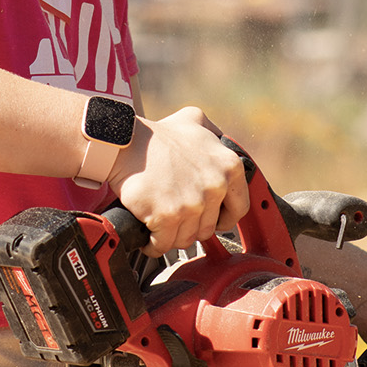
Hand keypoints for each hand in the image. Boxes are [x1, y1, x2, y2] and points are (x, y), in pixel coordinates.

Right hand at [108, 107, 249, 257]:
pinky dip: (154, 244)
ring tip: (161, 226)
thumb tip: (224, 144)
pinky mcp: (168, 217)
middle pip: (209, 228)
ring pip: (187, 238)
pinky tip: (148, 235)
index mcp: (229, 167)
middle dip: (191, 226)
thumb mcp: (196, 121)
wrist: (127, 142)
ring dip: (172, 236)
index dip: (223, 217)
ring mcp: (192, 204)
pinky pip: (164, 245)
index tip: (212, 219)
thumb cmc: (158, 135)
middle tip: (177, 218)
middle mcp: (215, 186)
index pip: (239, 208)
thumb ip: (215, 135)